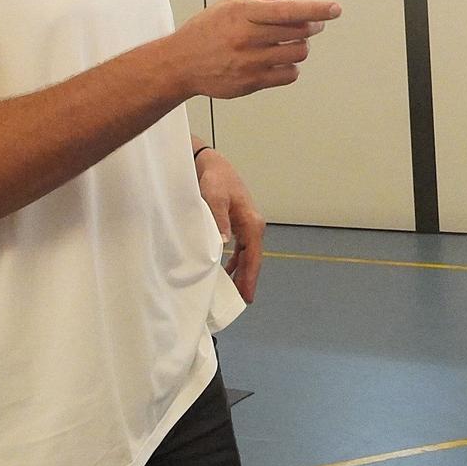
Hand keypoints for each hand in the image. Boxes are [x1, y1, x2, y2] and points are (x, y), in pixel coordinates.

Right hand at [174, 0, 340, 99]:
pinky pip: (289, 74)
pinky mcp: (251, 82)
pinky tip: (281, 60)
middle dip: (312, 26)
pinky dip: (292, 67)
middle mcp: (248, 36)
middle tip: (311, 24)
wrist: (181, 63)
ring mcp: (250, 61)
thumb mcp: (234, 2)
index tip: (335, 9)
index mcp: (244, 12)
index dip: (316, 9)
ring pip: (298, 53)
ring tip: (291, 42)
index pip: (289, 10)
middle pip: (299, 32)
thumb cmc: (209, 29)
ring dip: (302, 46)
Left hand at [196, 148, 265, 302]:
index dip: (250, 277)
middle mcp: (253, 226)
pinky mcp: (239, 224)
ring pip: (248, 255)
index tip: (247, 296)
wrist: (213, 164)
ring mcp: (247, 225)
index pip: (253, 257)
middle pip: (253, 259)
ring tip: (234, 292)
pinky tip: (227, 271)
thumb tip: (225, 243)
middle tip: (241, 301)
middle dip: (248, 279)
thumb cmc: (215, 180)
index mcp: (252, 222)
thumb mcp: (215, 197)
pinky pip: (241, 249)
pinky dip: (236, 262)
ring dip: (242, 272)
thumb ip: (219, 219)